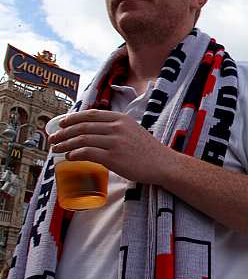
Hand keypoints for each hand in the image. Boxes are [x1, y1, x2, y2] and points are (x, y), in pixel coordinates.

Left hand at [49, 109, 177, 184]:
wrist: (163, 164)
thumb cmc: (148, 150)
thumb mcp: (133, 131)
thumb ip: (115, 128)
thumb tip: (93, 130)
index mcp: (121, 119)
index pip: (91, 114)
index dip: (73, 118)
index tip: (62, 123)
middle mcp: (117, 128)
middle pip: (83, 126)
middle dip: (64, 132)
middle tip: (53, 137)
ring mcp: (115, 142)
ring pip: (82, 139)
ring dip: (66, 144)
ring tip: (57, 148)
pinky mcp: (113, 157)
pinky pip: (87, 153)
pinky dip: (75, 154)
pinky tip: (70, 157)